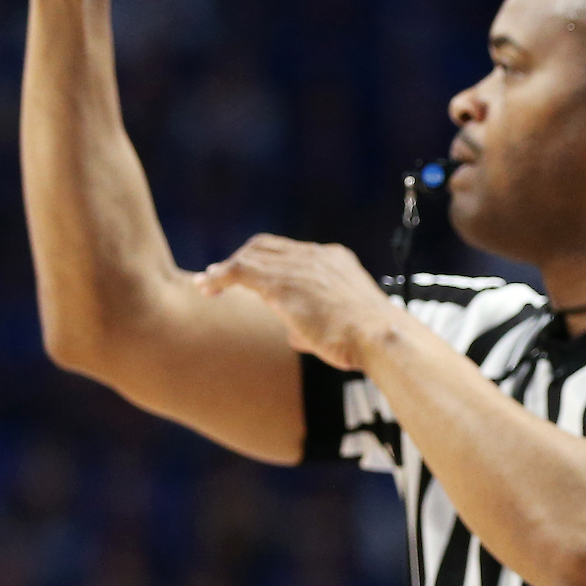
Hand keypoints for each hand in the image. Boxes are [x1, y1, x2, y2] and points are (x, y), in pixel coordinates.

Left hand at [197, 235, 396, 371]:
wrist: (379, 335)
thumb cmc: (366, 340)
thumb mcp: (343, 326)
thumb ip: (313, 324)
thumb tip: (293, 335)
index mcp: (335, 260)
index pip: (293, 252)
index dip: (267, 262)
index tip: (252, 275)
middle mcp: (315, 255)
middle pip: (266, 245)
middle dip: (243, 258)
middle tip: (220, 276)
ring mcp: (298, 265)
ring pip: (250, 254)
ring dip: (226, 269)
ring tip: (207, 284)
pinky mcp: (281, 281)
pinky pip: (239, 270)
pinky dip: (219, 277)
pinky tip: (207, 289)